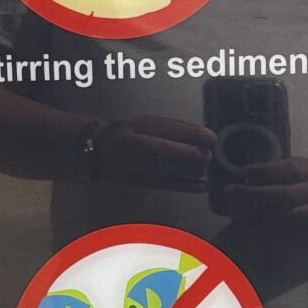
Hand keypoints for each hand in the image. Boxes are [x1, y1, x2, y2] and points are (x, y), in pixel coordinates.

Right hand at [83, 115, 212, 191]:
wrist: (97, 153)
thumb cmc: (125, 133)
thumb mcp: (144, 121)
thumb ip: (169, 126)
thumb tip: (200, 133)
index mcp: (136, 128)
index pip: (166, 130)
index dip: (190, 135)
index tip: (210, 138)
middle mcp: (134, 148)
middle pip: (166, 153)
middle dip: (191, 155)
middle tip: (208, 155)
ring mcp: (136, 167)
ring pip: (167, 171)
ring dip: (191, 171)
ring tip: (205, 168)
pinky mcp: (141, 183)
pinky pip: (165, 186)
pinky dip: (185, 187)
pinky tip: (201, 186)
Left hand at [219, 153, 307, 230]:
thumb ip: (293, 169)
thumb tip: (258, 173)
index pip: (290, 169)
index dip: (266, 170)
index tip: (245, 171)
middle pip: (284, 195)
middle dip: (256, 195)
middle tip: (232, 192)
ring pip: (288, 217)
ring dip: (262, 216)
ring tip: (239, 212)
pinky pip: (296, 232)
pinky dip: (276, 230)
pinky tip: (258, 229)